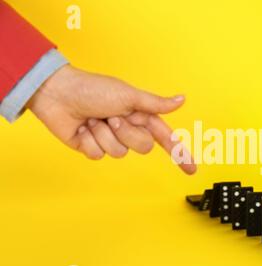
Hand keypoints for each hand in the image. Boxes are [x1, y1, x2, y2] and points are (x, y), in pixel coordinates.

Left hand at [27, 65, 195, 174]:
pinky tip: (82, 129)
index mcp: (140, 116)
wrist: (59, 94)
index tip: (191, 169)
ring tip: (94, 120)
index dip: (180, 154)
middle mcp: (128, 129)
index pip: (166, 138)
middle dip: (126, 132)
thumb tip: (181, 100)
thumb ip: (156, 104)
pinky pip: (99, 155)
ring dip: (105, 134)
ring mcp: (111, 139)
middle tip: (112, 117)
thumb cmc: (94, 89)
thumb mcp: (129, 95)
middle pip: (142, 147)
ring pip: (119, 153)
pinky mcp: (93, 147)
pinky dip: (90, 141)